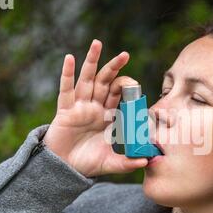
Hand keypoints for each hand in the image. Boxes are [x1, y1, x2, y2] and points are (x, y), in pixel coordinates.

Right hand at [43, 39, 147, 176]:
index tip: (136, 84)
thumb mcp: (111, 163)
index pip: (118, 95)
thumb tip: (147, 161)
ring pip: (86, 80)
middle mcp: (94, 107)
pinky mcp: (65, 111)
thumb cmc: (88, 163)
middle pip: (105, 82)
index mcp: (107, 116)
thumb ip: (128, 162)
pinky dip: (67, 74)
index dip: (126, 87)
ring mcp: (79, 107)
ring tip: (97, 43)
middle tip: (125, 54)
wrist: (64, 169)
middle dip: (114, 67)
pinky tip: (70, 58)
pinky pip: (66, 90)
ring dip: (91, 61)